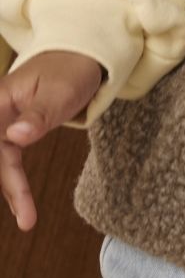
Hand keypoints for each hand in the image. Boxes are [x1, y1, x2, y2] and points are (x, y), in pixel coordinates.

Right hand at [1, 51, 104, 230]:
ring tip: (27, 221)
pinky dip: (13, 184)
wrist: (84, 56)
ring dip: (10, 192)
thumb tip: (14, 137)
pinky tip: (21, 207)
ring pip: (0, 164)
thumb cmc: (72, 70)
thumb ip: (37, 116)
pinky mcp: (14, 133)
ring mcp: (4, 125)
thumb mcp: (60, 92)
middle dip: (5, 185)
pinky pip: (8, 163)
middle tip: (23, 216)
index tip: (6, 183)